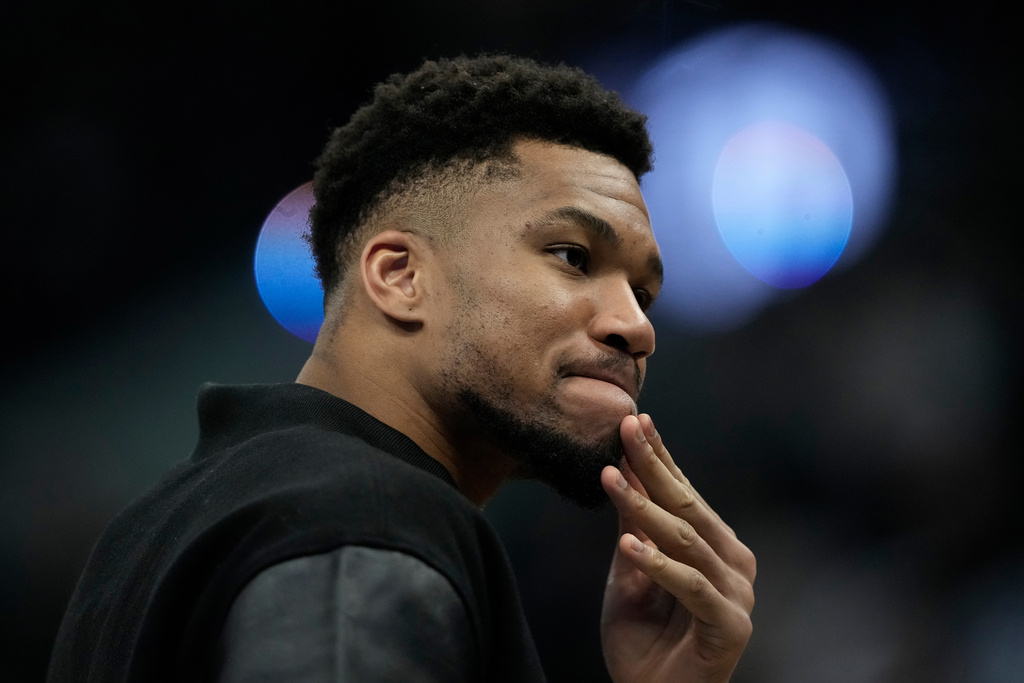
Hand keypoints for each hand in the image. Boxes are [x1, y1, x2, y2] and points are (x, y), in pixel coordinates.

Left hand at [599, 414, 754, 682]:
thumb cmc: (644, 639)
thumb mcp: (629, 571)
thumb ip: (633, 526)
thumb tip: (623, 470)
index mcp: (714, 544)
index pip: (683, 491)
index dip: (658, 456)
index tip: (633, 421)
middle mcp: (733, 560)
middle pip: (688, 505)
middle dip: (654, 465)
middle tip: (626, 429)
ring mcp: (737, 592)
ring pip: (687, 539)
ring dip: (646, 508)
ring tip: (612, 480)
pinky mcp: (732, 625)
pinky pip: (692, 586)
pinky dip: (659, 565)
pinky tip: (629, 545)